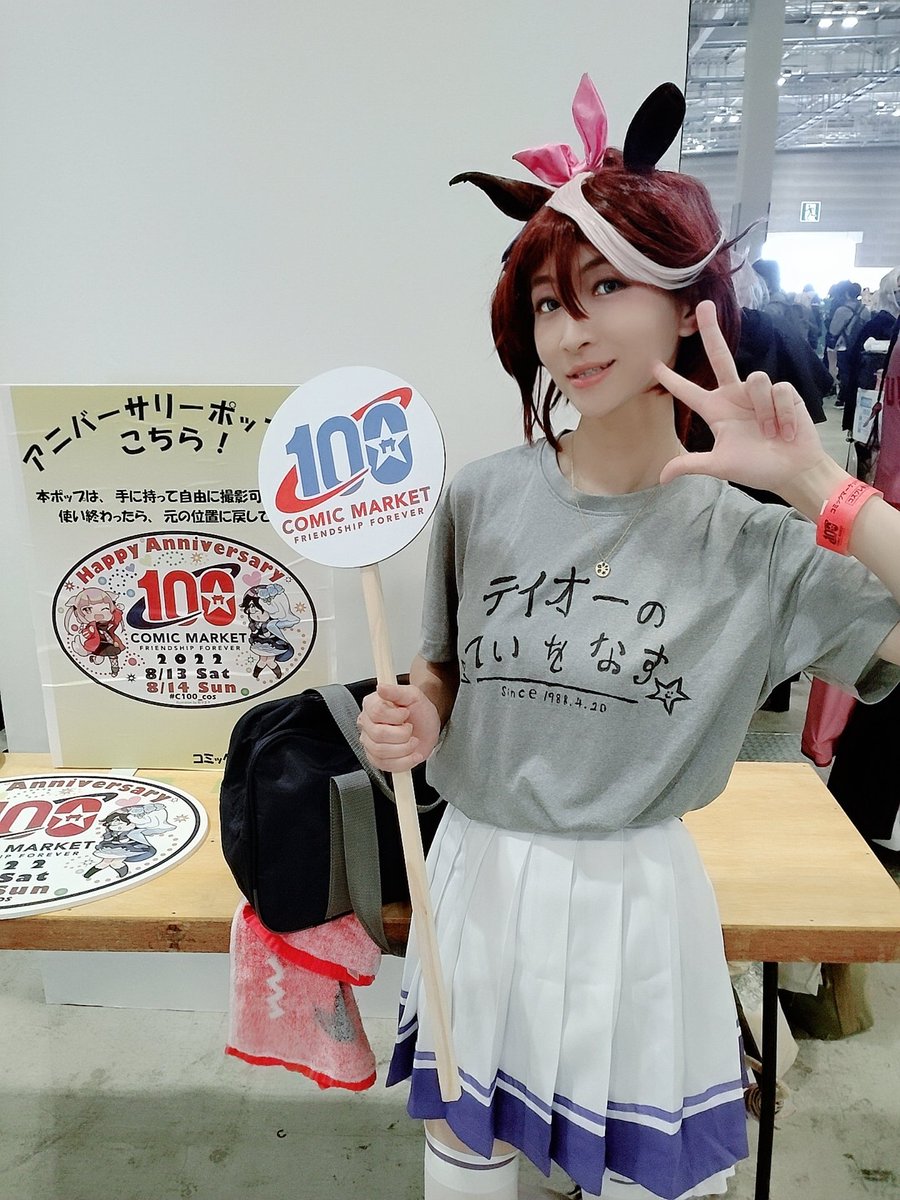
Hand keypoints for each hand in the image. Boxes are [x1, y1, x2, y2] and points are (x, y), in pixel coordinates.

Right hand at [357, 682, 441, 773]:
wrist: (426, 726)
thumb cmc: (418, 710)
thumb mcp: (413, 695)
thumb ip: (396, 691)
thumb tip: (381, 688)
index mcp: (372, 705)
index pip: (376, 713)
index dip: (395, 716)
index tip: (405, 713)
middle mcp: (367, 725)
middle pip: (378, 734)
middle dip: (402, 734)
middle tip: (410, 728)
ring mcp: (370, 743)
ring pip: (381, 751)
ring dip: (404, 748)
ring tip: (412, 741)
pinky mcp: (377, 760)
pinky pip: (386, 766)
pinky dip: (404, 761)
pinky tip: (412, 754)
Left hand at [653, 300, 830, 493]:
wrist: (793, 471)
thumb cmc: (757, 468)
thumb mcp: (720, 466)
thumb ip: (691, 464)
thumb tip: (661, 477)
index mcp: (716, 411)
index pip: (688, 391)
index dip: (671, 379)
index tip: (654, 365)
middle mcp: (735, 395)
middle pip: (720, 355)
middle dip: (711, 329)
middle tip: (704, 304)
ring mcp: (759, 393)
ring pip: (755, 380)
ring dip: (764, 412)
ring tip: (770, 433)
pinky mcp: (783, 391)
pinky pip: (777, 391)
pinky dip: (782, 415)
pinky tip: (786, 430)